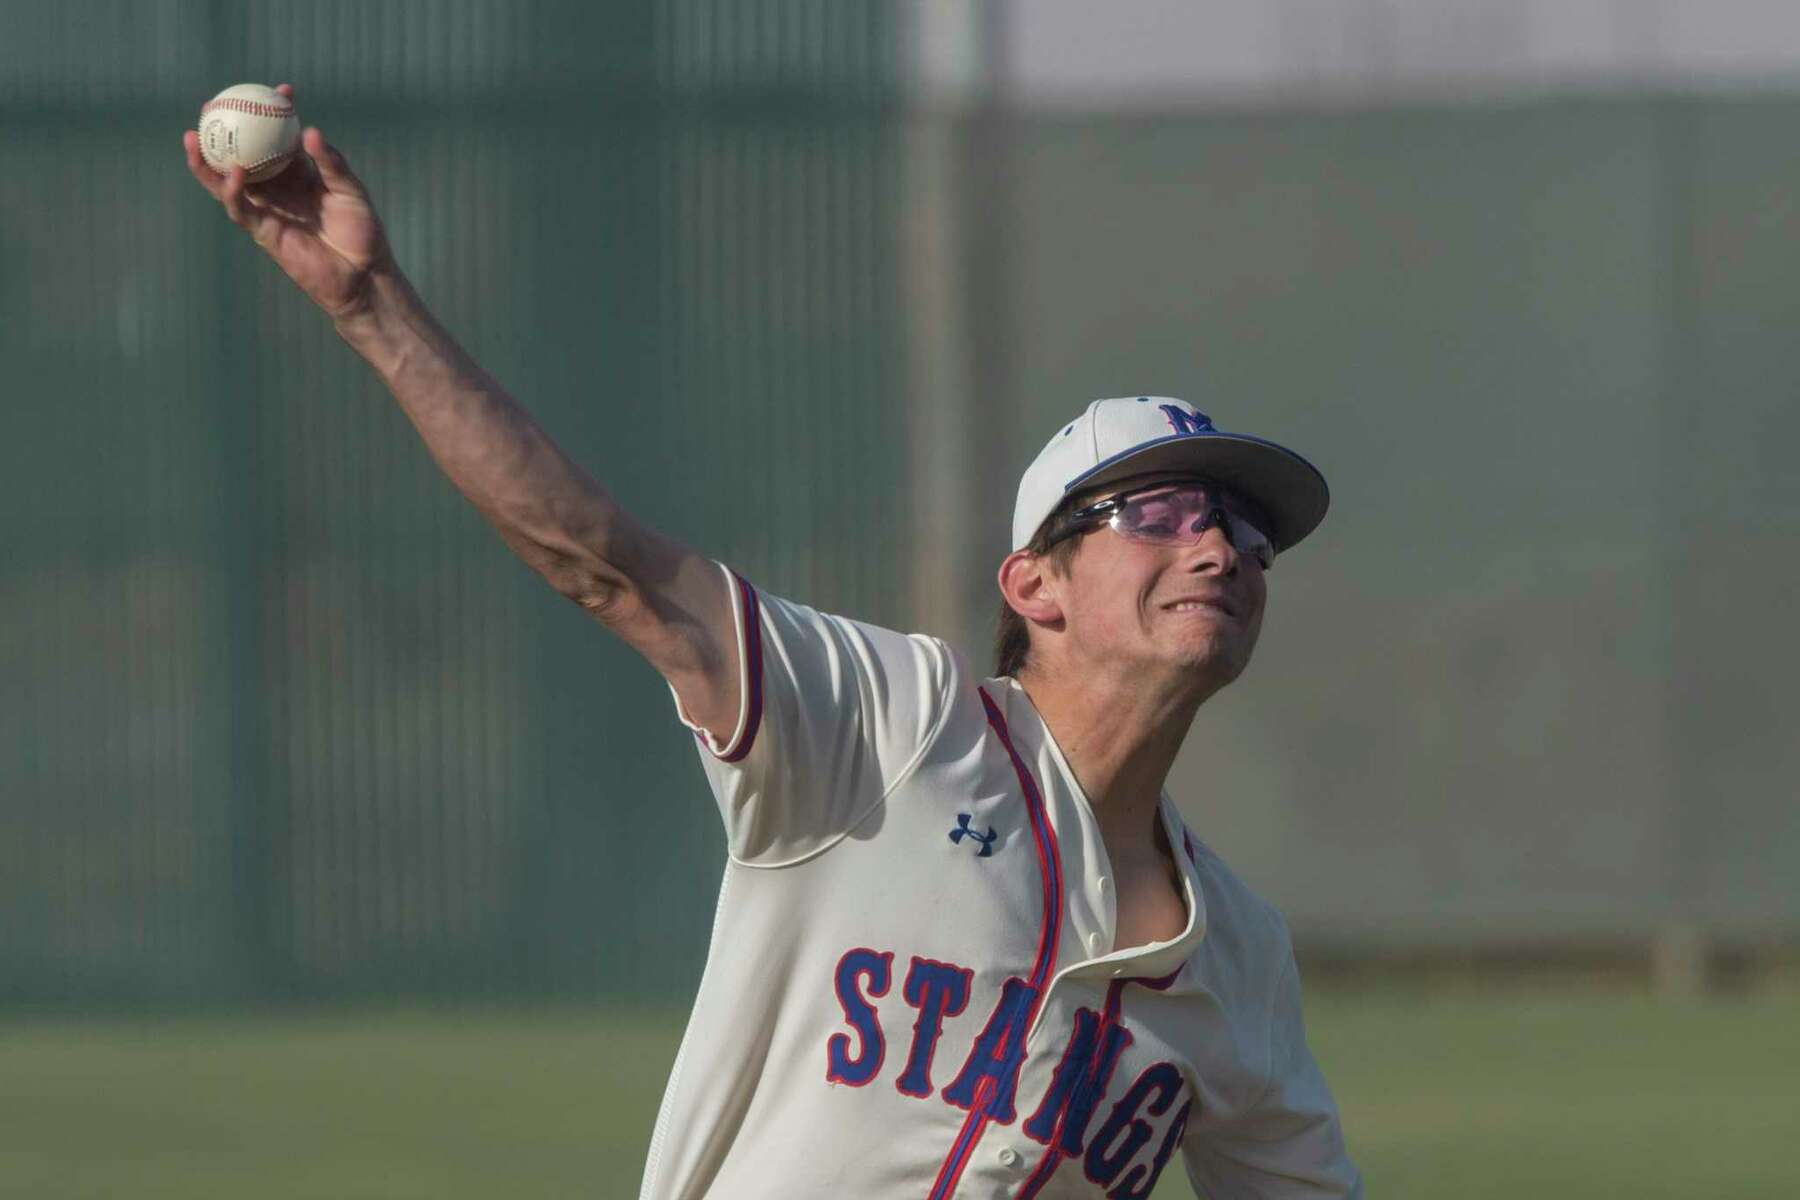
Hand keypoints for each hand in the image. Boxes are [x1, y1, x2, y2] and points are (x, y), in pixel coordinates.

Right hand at [184, 83, 393, 321]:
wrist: (362, 274)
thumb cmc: (362, 232)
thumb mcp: (350, 191)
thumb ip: (331, 163)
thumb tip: (310, 131)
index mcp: (299, 174)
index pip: (281, 138)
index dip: (276, 114)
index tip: (280, 90)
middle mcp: (278, 188)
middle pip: (242, 155)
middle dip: (225, 131)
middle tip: (212, 105)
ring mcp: (267, 209)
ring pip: (227, 182)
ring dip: (207, 161)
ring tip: (194, 135)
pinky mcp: (263, 232)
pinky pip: (240, 208)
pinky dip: (233, 190)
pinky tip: (232, 171)